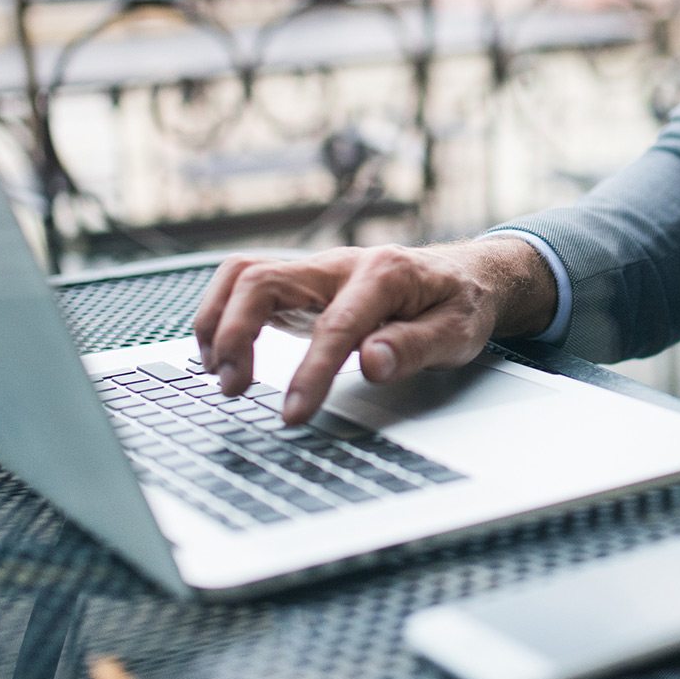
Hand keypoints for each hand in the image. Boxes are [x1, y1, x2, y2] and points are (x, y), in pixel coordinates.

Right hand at [189, 238, 552, 423]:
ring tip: (217, 372)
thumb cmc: (458, 304)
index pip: (335, 325)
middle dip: (236, 333)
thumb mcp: (458, 332)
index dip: (311, 372)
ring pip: (243, 274)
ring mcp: (315, 271)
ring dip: (217, 320)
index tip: (293, 414)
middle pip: (263, 280)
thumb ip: (415, 346)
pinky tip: (222, 356)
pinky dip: (223, 316)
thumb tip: (371, 362)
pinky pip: (246, 285)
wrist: (462, 274)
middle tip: (232, 388)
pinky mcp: (300, 286)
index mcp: (383, 274)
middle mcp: (339, 264)